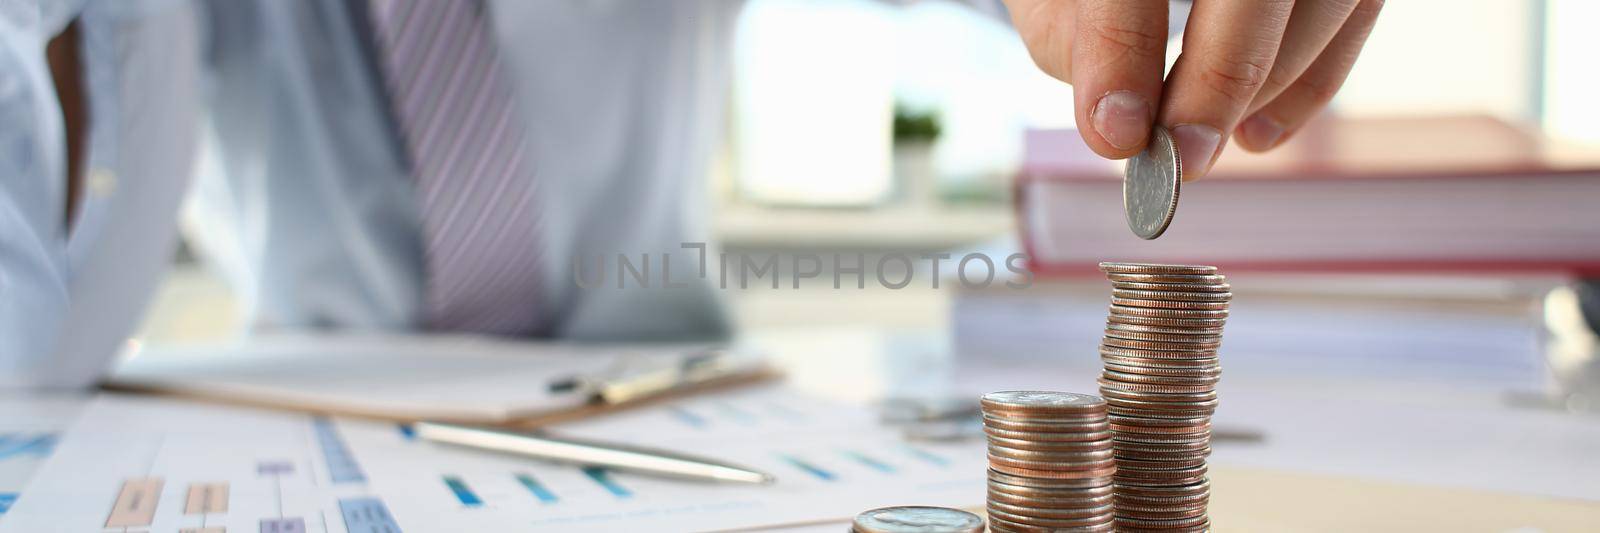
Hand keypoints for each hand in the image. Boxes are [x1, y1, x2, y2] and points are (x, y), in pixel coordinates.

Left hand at [1005, 0, 1382, 178]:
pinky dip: (1311, 85)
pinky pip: (1357, 12)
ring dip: (1264, 89)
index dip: (1125, 53)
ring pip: (1324, 3)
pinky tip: (1253, 135)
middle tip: (1180, 157)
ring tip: (1202, 144)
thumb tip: (1117, 120)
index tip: (1116, 134)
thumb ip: (1068, 37)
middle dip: (1218, 81)